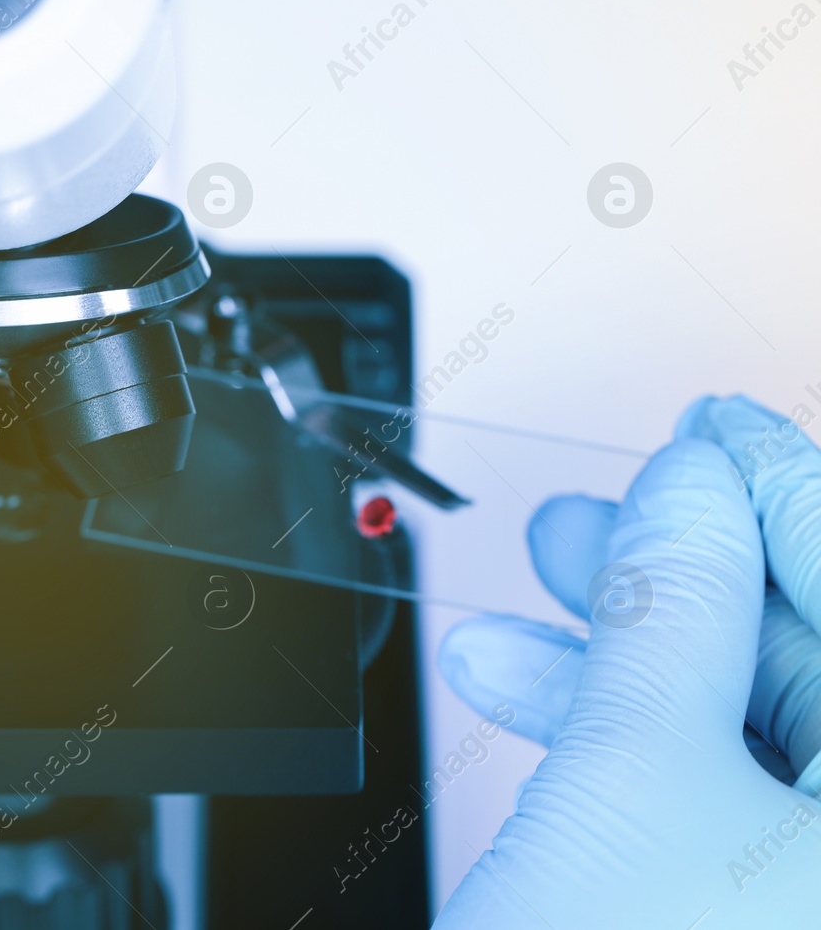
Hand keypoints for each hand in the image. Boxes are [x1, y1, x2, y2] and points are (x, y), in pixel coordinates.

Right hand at [435, 399, 820, 926]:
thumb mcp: (636, 770)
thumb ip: (671, 607)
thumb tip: (689, 485)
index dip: (778, 485)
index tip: (712, 422)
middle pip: (801, 651)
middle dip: (677, 571)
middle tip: (598, 513)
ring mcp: (807, 884)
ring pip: (740, 722)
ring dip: (616, 643)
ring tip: (533, 579)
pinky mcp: (747, 912)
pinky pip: (700, 791)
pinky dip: (606, 731)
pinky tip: (511, 676)